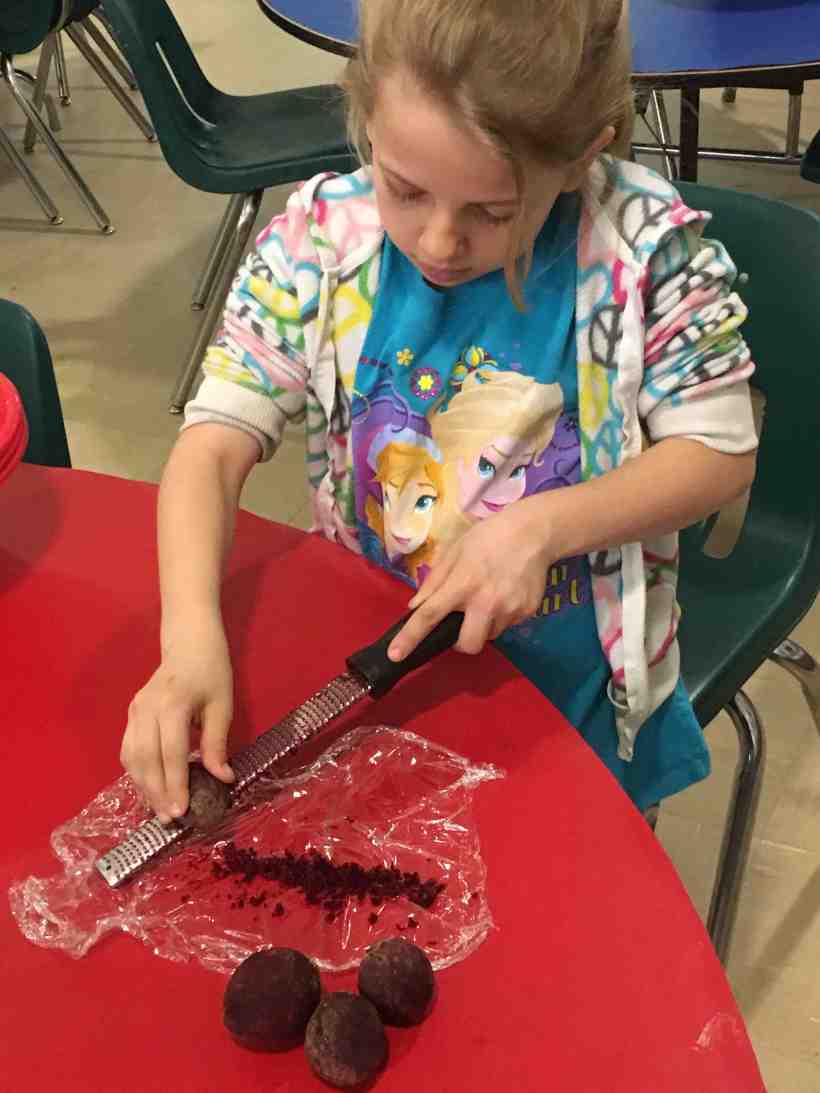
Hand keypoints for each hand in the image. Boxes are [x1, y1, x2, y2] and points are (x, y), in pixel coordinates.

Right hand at [120, 615, 234, 822]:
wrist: (188, 643)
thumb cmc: (211, 672)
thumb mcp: (223, 706)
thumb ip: (218, 743)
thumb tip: (223, 779)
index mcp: (173, 705)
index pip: (171, 754)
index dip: (175, 785)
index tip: (181, 811)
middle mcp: (147, 710)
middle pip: (146, 760)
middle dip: (157, 793)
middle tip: (169, 820)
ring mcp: (134, 711)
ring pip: (132, 758)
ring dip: (144, 787)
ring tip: (160, 810)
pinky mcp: (130, 714)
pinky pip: (128, 749)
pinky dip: (137, 772)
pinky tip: (150, 787)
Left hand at [387, 499, 552, 661]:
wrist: (534, 532)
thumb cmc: (488, 537)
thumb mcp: (454, 551)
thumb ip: (434, 581)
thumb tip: (415, 607)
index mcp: (462, 584)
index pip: (430, 616)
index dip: (410, 638)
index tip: (395, 655)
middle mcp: (486, 602)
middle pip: (467, 645)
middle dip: (460, 642)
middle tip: (462, 622)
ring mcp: (510, 609)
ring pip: (490, 635)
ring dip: (483, 625)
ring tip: (490, 597)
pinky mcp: (527, 612)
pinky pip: (507, 624)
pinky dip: (502, 615)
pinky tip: (507, 592)